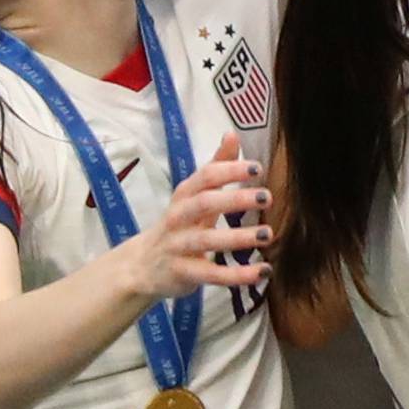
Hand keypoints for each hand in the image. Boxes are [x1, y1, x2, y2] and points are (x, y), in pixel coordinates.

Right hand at [129, 133, 271, 300]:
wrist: (141, 266)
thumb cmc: (179, 222)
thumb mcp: (194, 193)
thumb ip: (217, 165)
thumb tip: (232, 133)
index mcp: (185, 194)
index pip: (205, 176)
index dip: (229, 170)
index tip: (257, 168)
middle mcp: (178, 217)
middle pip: (204, 204)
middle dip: (235, 200)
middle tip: (266, 197)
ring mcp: (177, 246)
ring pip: (206, 240)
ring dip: (238, 238)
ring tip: (268, 235)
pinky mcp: (181, 273)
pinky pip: (210, 274)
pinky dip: (237, 275)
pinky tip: (262, 272)